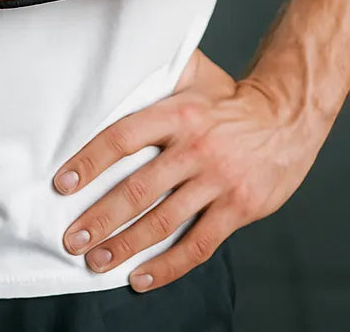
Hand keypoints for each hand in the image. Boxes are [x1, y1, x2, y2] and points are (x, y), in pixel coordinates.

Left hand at [52, 47, 325, 291]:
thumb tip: (113, 70)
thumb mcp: (194, 81)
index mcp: (178, 113)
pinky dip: (167, 267)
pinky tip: (140, 278)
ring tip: (96, 260)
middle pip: (138, 188)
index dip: (90, 161)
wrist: (287, 117)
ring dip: (125, 245)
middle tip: (71, 238)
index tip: (62, 183)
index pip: (123, 137)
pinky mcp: (238, 208)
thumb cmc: (230, 103)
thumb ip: (157, 80)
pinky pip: (197, 245)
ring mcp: (218, 180)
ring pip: (163, 222)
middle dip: (100, 217)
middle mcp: (196, 147)